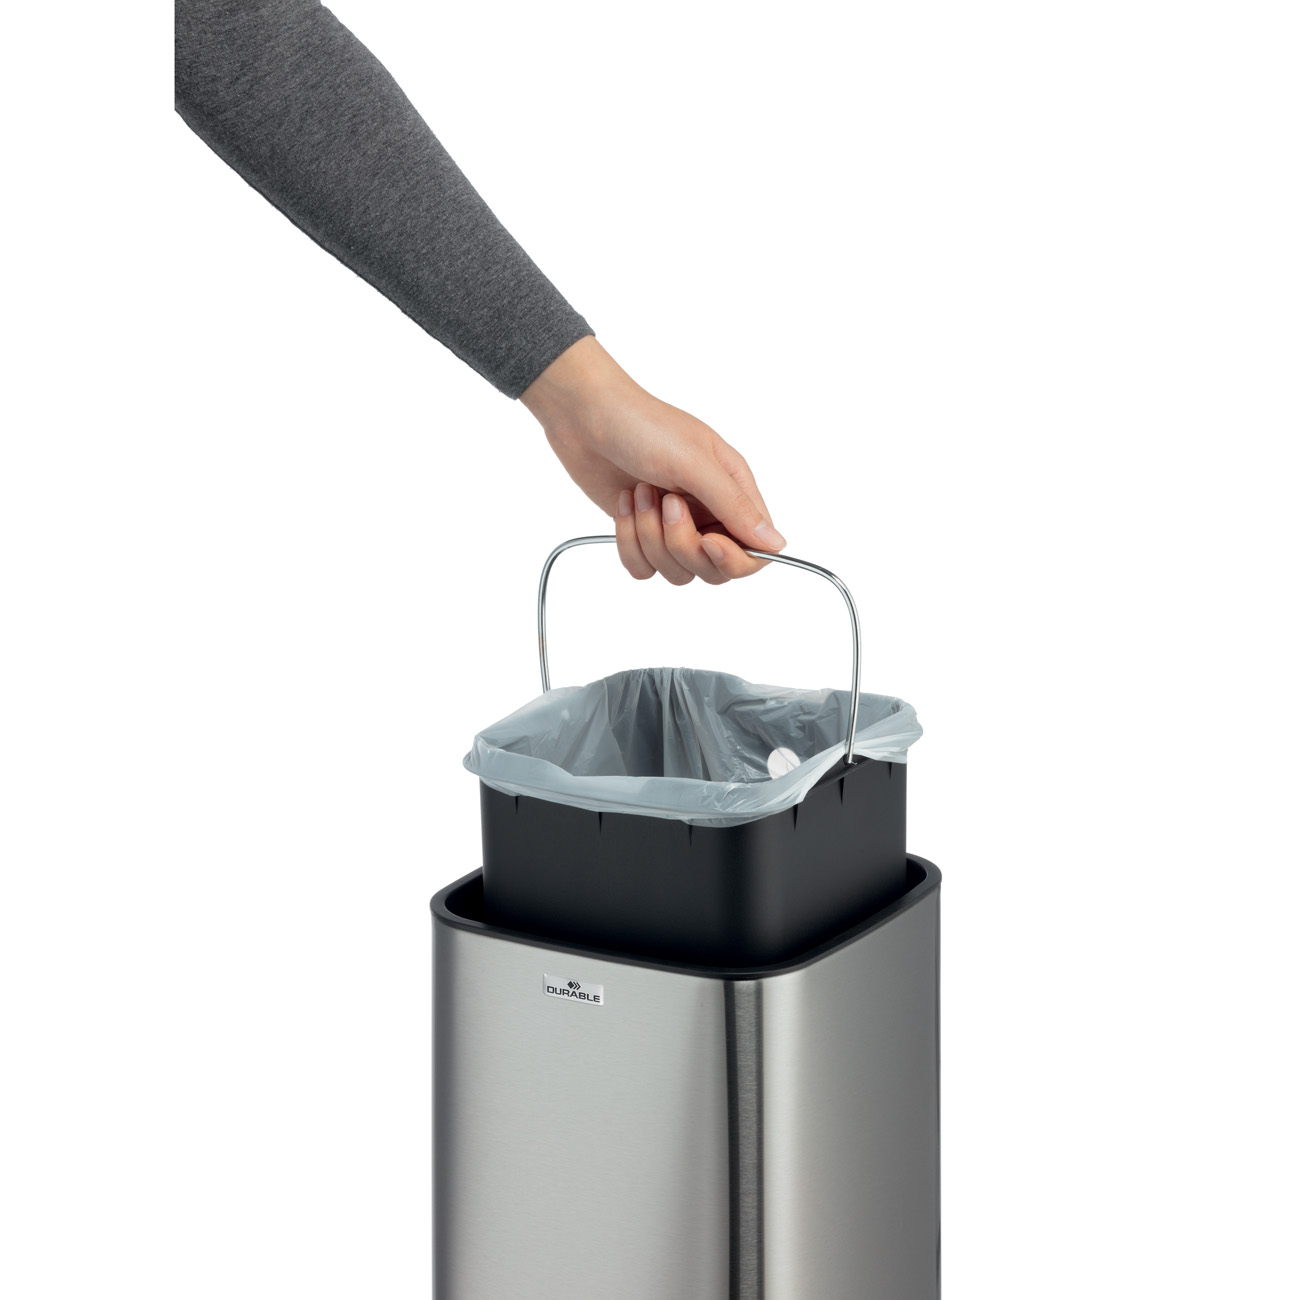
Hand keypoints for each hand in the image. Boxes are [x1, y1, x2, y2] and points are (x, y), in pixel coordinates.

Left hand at [519, 337, 785, 582]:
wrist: (584, 416)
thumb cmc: (643, 425)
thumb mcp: (694, 462)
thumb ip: (735, 506)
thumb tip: (775, 544)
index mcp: (733, 490)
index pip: (754, 550)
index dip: (733, 558)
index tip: (707, 541)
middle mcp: (709, 512)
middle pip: (714, 569)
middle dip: (683, 544)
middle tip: (667, 504)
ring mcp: (674, 526)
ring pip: (677, 571)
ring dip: (650, 537)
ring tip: (641, 493)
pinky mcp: (642, 534)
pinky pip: (644, 568)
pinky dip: (629, 542)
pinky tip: (625, 504)